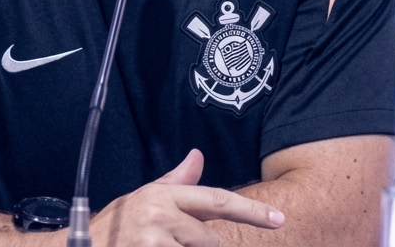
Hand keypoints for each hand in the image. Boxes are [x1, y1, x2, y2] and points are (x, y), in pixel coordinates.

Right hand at [90, 149, 284, 246]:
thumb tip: (197, 156)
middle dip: (197, 246)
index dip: (251, 210)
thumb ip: (176, 181)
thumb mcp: (143, 198)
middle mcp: (162, 215)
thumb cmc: (115, 227)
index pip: (216, 200)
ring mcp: (157, 241)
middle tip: (166, 242)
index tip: (279, 218)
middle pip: (211, 239)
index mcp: (162, 195)